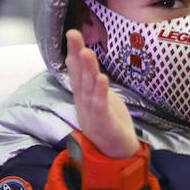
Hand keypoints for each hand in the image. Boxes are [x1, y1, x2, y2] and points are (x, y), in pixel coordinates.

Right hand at [65, 29, 139, 159]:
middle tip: (73, 35)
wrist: (118, 155)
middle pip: (79, 77)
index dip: (73, 54)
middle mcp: (84, 104)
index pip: (77, 72)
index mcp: (84, 97)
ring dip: (87, 71)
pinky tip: (101, 79)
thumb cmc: (109, 124)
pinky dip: (100, 93)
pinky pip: (101, 106)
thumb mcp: (99, 99)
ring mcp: (92, 114)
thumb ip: (91, 81)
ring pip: (88, 89)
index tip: (72, 34)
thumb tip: (85, 60)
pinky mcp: (104, 124)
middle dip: (76, 55)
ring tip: (87, 52)